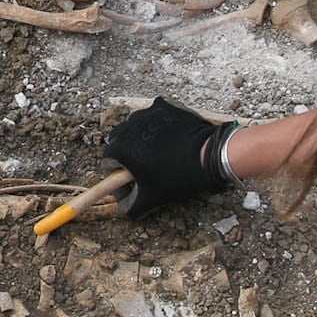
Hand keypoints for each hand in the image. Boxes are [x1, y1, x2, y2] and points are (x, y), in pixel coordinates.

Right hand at [104, 98, 238, 216]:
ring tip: (159, 153)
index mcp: (119, 147)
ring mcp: (147, 113)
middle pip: (120, 142)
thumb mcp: (150, 199)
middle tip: (145, 169)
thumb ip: (131, 207)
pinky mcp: (164, 105)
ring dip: (143, 139)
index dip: (118, 177)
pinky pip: (156, 117)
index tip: (131, 185)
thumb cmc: (176, 177)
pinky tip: (171, 138)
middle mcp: (128, 126)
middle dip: (129, 156)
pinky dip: (160, 127)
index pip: (108, 163)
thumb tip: (123, 210)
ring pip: (137, 128)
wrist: (208, 155)